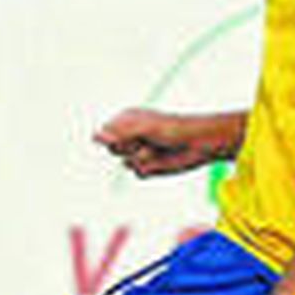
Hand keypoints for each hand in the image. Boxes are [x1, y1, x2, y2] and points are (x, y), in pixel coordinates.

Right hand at [96, 108, 217, 176]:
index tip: (132, 133)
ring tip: (158, 149)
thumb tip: (95, 137)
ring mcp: (140, 151)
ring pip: (126, 163)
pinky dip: (151, 168)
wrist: (200, 143)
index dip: (117, 136)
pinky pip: (139, 173)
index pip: (106, 132)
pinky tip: (162, 159)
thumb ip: (118, 133)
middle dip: (130, 147)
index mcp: (128, 120)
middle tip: (147, 140)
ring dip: (143, 158)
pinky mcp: (149, 167)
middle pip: (114, 149)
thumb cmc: (175, 128)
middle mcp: (132, 136)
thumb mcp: (143, 127)